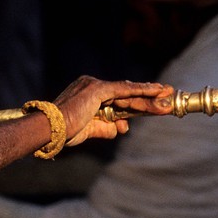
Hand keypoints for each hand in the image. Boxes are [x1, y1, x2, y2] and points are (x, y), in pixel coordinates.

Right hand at [54, 76, 174, 146]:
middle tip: (167, 97)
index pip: (117, 98)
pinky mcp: (98, 90)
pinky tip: (157, 91)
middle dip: (148, 97)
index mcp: (88, 95)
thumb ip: (105, 127)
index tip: (152, 104)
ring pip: (128, 93)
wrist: (50, 131)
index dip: (136, 102)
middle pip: (125, 94)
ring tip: (168, 97)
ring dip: (149, 96)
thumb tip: (121, 128)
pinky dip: (142, 91)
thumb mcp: (88, 130)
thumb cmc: (63, 132)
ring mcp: (95, 86)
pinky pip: (125, 90)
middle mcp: (92, 86)